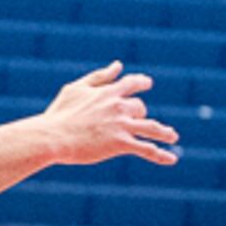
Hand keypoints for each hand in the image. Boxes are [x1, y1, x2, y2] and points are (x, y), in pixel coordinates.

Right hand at [38, 64, 180, 169]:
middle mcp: (118, 106)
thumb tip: (118, 65)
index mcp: (108, 92)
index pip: (131, 84)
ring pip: (152, 128)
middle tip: (138, 122)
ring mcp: (121, 125)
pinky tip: (172, 159)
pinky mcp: (120, 143)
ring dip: (165, 133)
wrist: (53, 136)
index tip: (147, 83)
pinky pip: (146, 149)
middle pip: (140, 108)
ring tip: (173, 137)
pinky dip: (161, 154)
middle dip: (140, 115)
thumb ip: (99, 77)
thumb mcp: (76, 89)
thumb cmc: (59, 114)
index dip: (141, 82)